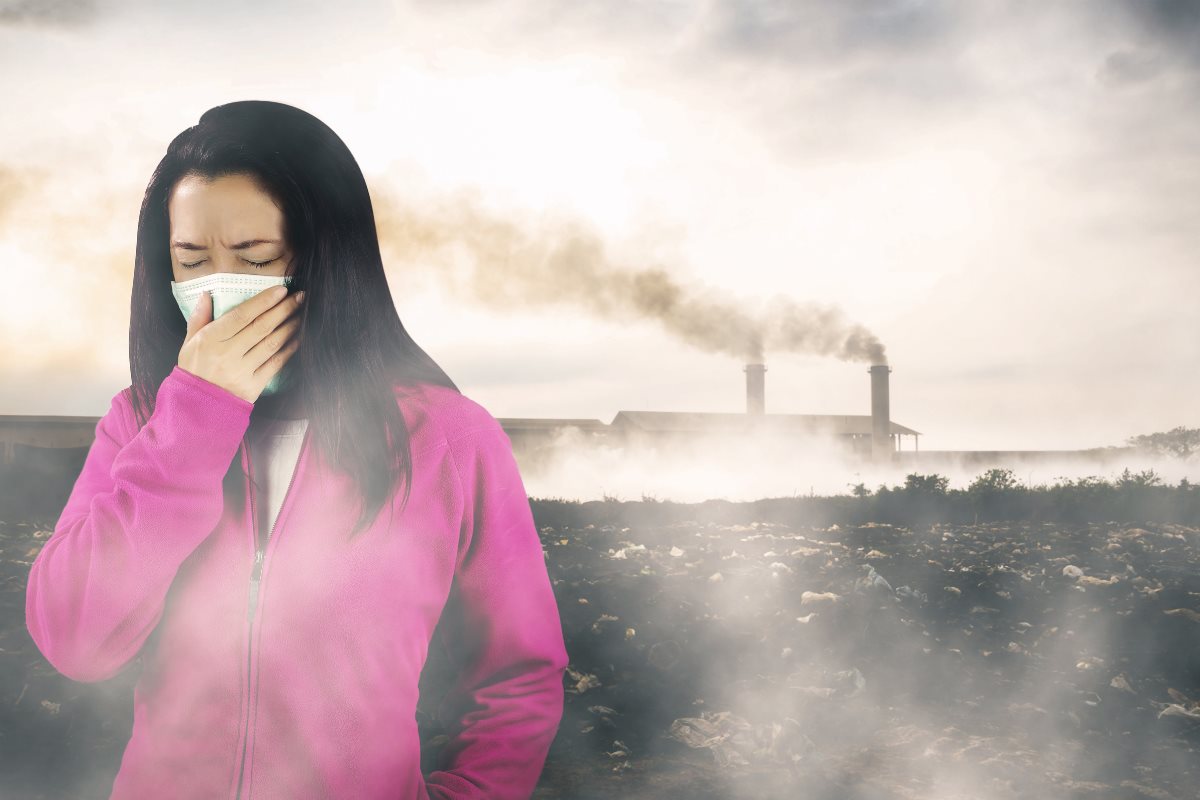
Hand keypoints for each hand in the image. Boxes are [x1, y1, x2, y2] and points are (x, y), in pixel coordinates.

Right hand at [177, 285, 305, 403]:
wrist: (197, 406)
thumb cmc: (194, 369)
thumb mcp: (189, 342)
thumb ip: (199, 317)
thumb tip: (207, 294)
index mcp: (211, 339)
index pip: (242, 315)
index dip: (264, 301)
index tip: (281, 290)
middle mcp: (228, 354)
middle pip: (262, 327)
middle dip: (284, 309)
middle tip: (299, 297)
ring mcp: (242, 371)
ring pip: (272, 343)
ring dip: (290, 327)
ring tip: (301, 314)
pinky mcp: (254, 386)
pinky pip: (276, 364)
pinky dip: (289, 350)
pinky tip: (298, 338)